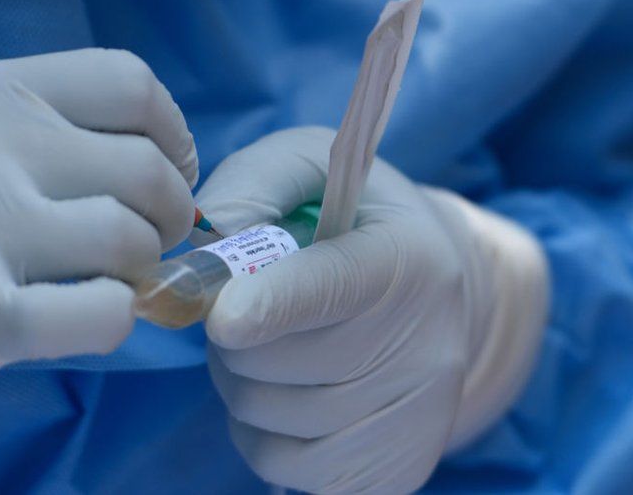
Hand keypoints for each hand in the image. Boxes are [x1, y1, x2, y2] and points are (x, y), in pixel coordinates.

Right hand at [0, 49, 196, 491]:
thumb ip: (41, 135)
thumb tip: (161, 164)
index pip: (127, 82)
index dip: (172, 132)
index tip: (170, 170)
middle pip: (143, 165)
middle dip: (170, 211)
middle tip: (150, 238)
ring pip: (131, 238)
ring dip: (144, 267)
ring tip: (115, 278)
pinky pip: (105, 312)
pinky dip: (117, 318)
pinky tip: (89, 317)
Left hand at [195, 127, 548, 492]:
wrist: (433, 290)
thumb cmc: (351, 220)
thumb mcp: (309, 168)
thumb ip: (251, 186)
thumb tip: (199, 250)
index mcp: (405, 258)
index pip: (328, 288)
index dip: (266, 305)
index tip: (222, 317)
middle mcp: (425, 344)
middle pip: (275, 360)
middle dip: (233, 335)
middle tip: (247, 307)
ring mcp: (414, 417)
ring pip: (266, 415)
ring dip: (241, 380)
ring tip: (274, 343)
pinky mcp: (395, 471)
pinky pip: (279, 467)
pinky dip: (261, 432)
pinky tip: (290, 392)